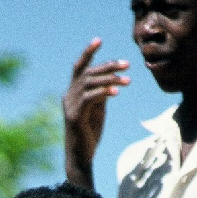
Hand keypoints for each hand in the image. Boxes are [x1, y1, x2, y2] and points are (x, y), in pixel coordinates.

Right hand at [63, 40, 129, 179]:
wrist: (81, 157)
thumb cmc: (89, 135)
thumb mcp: (97, 111)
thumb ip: (101, 95)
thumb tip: (112, 83)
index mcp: (72, 93)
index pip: (79, 68)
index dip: (88, 53)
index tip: (99, 40)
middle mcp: (68, 96)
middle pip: (88, 73)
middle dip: (108, 66)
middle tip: (127, 65)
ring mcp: (70, 106)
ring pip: (89, 84)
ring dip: (110, 80)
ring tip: (127, 81)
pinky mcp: (74, 117)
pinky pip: (89, 99)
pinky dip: (103, 93)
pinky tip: (116, 92)